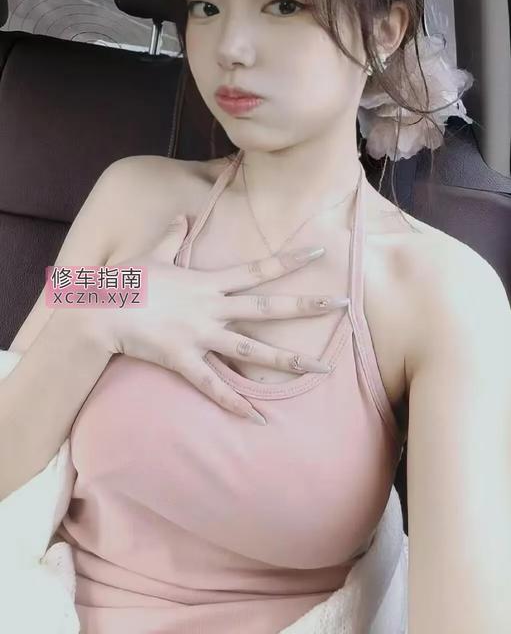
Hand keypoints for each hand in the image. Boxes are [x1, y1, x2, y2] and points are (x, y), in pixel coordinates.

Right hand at [103, 215, 340, 422]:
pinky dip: (237, 404)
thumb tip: (183, 218)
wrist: (99, 311)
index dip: (289, 262)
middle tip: (342, 304)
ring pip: (252, 351)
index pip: (257, 270)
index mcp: (207, 282)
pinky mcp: (183, 361)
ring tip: (321, 369)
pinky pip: (214, 387)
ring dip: (288, 360)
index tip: (319, 255)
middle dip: (305, 307)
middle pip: (266, 308)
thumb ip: (173, 236)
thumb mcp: (153, 253)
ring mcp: (199, 336)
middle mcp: (210, 308)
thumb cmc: (126, 280)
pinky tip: (260, 419)